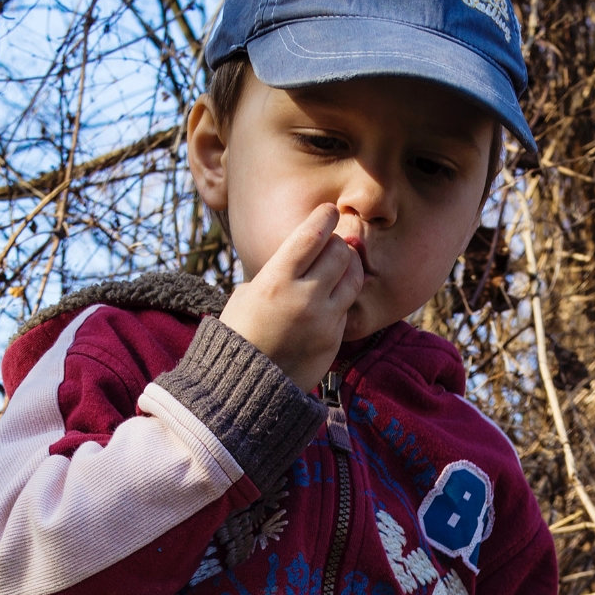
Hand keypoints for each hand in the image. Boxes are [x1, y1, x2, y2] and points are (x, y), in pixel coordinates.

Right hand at [218, 204, 363, 391]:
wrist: (249, 384)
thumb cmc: (241, 333)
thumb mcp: (246, 293)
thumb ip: (275, 271)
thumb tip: (298, 255)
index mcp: (276, 279)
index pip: (312, 235)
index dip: (324, 217)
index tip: (329, 211)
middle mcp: (305, 296)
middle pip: (339, 252)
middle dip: (337, 243)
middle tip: (331, 244)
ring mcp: (324, 319)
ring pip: (353, 277)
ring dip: (348, 266)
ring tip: (338, 267)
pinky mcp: (335, 338)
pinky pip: (347, 306)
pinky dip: (342, 297)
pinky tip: (330, 299)